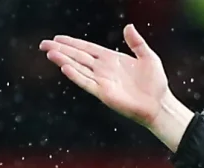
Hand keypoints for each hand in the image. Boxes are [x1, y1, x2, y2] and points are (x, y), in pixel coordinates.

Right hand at [40, 24, 192, 150]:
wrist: (159, 104)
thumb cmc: (155, 83)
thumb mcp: (148, 57)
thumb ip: (137, 42)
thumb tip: (128, 26)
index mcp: (111, 59)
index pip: (87, 48)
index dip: (72, 43)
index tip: (57, 38)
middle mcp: (103, 69)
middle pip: (78, 57)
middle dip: (61, 50)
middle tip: (43, 44)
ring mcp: (102, 81)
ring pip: (78, 68)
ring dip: (64, 60)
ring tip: (49, 53)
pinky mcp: (104, 93)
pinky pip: (87, 83)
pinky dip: (76, 75)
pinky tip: (65, 67)